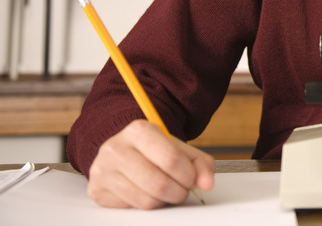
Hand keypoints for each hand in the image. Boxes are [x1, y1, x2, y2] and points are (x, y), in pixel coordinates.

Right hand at [86, 119, 214, 208]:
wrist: (125, 151)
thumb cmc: (155, 150)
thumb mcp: (180, 149)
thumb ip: (200, 164)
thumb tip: (207, 183)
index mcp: (138, 130)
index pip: (171, 158)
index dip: (188, 174)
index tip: (192, 179)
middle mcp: (115, 147)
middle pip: (158, 183)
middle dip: (179, 192)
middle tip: (183, 190)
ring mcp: (103, 170)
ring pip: (146, 200)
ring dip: (164, 201)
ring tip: (167, 190)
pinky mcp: (97, 191)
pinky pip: (131, 208)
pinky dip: (147, 204)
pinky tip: (147, 192)